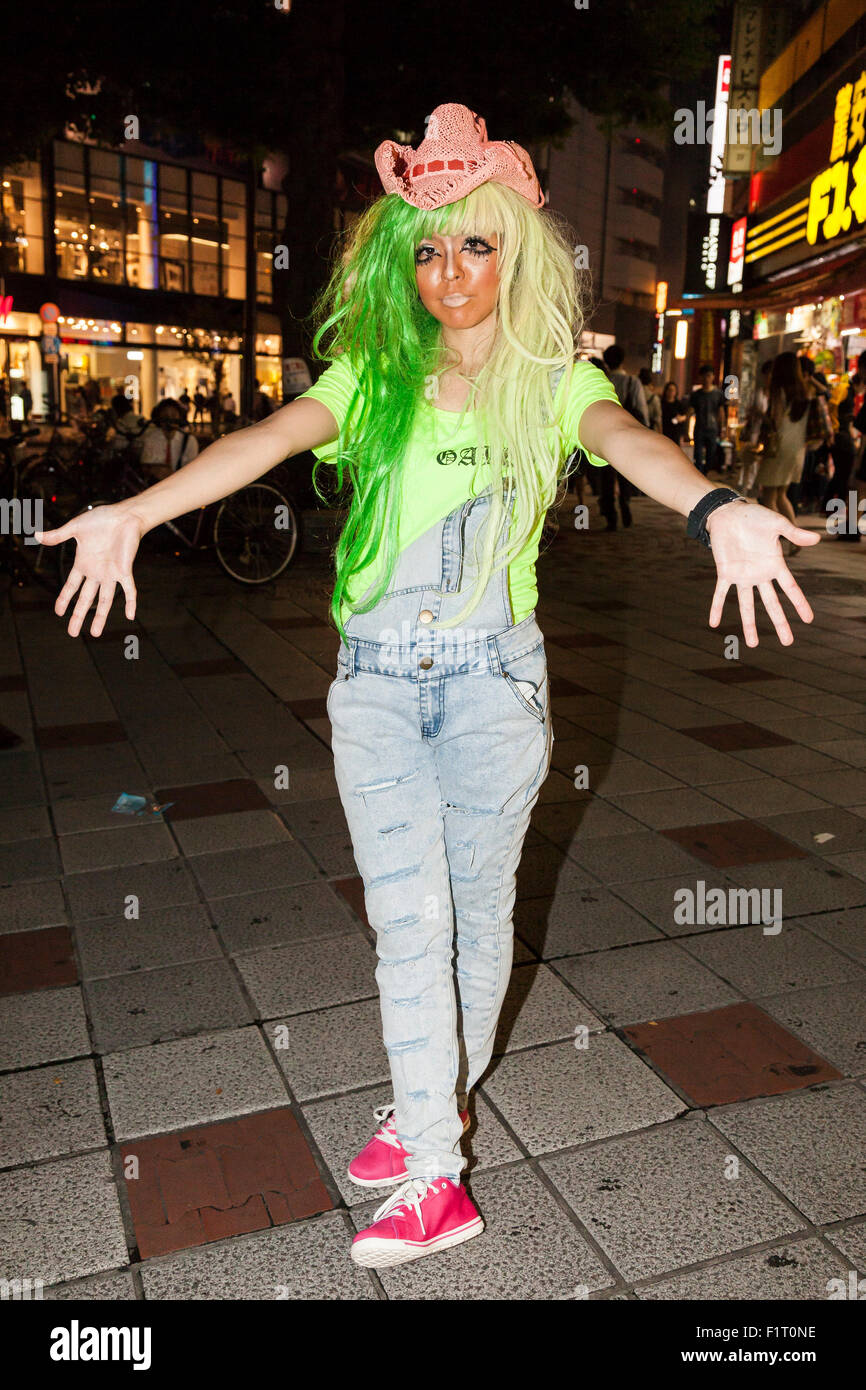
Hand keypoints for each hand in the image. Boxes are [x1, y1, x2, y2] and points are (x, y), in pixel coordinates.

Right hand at [33, 502, 143, 637]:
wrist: (124, 515)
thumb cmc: (101, 520)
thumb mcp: (75, 528)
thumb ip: (58, 535)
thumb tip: (36, 536)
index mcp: (83, 564)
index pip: (71, 586)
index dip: (64, 599)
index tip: (58, 613)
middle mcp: (96, 573)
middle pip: (85, 599)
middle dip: (78, 616)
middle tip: (72, 633)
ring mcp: (111, 573)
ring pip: (105, 600)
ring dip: (100, 617)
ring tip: (95, 633)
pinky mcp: (125, 570)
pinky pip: (129, 590)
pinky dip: (130, 602)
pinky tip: (130, 616)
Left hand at [705, 500, 818, 646]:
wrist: (729, 513)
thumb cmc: (754, 517)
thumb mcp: (777, 524)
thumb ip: (794, 533)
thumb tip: (817, 538)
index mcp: (775, 565)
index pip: (790, 589)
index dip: (799, 604)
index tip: (808, 620)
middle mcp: (760, 575)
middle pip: (771, 604)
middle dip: (780, 623)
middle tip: (788, 642)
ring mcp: (742, 576)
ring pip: (747, 605)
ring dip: (749, 625)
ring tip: (753, 644)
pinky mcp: (725, 572)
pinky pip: (720, 594)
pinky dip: (716, 608)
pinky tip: (714, 624)